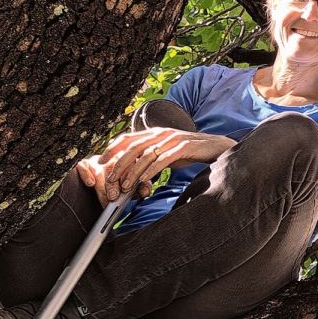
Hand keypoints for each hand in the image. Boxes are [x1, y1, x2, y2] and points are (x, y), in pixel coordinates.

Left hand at [76, 128, 233, 204]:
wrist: (215, 147)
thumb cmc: (189, 151)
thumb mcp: (166, 152)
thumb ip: (150, 156)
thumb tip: (132, 170)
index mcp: (154, 132)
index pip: (127, 138)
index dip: (112, 149)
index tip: (101, 163)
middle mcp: (161, 132)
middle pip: (132, 146)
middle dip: (118, 165)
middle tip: (109, 180)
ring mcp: (172, 138)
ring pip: (145, 154)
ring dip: (132, 172)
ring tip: (124, 186)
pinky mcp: (183, 147)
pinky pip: (162, 159)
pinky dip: (150, 170)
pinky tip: (143, 181)